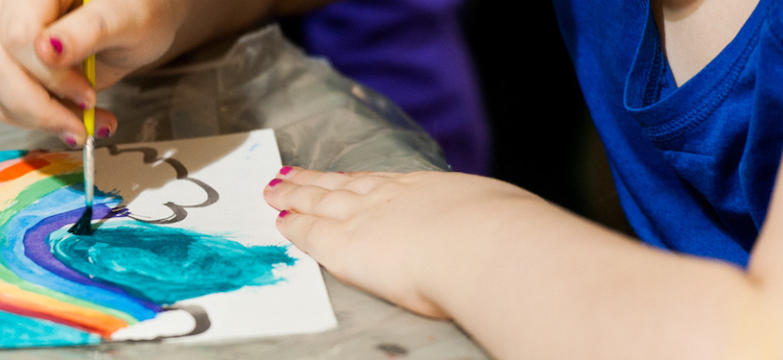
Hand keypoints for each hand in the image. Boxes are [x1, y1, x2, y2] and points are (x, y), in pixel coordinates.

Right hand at [0, 0, 187, 145]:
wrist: (126, 16)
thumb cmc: (133, 10)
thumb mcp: (128, 19)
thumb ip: (88, 31)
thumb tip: (47, 50)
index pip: (18, 35)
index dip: (51, 77)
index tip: (88, 96)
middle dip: (38, 107)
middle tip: (79, 125)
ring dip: (30, 117)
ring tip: (74, 123)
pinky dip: (19, 114)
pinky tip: (55, 114)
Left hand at [263, 168, 551, 318]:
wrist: (486, 247)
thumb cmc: (505, 239)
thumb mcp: (498, 219)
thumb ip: (486, 224)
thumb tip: (508, 234)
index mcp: (430, 191)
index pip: (383, 184)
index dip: (358, 181)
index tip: (343, 177)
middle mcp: (391, 198)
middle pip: (344, 186)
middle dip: (316, 181)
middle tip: (290, 174)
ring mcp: (365, 218)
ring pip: (321, 201)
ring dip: (296, 195)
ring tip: (275, 190)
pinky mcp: (343, 245)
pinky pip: (310, 233)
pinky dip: (295, 225)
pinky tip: (281, 222)